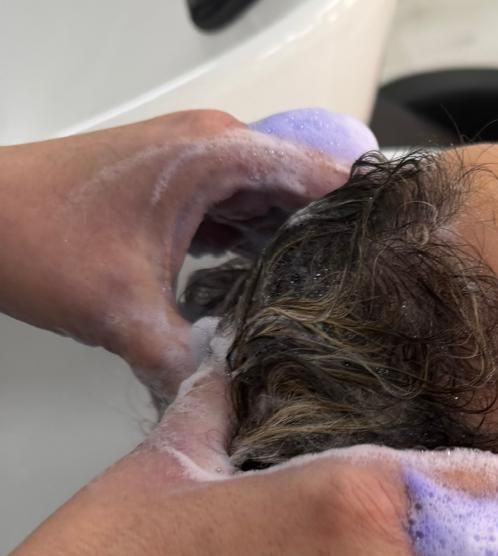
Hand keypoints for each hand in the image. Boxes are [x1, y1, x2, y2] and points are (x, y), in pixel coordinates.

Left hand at [0, 107, 373, 397]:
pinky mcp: (179, 188)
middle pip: (311, 192)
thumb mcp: (123, 315)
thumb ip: (189, 364)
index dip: (370, 222)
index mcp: (219, 153)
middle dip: (341, 245)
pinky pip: (243, 214)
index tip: (402, 268)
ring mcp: (197, 164)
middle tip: (374, 305)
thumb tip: (239, 408)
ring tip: (335, 307)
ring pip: (277, 206)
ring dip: (301, 250)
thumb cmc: (32, 233)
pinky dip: (260, 250)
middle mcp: (217, 147)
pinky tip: (272, 297)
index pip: (329, 177)